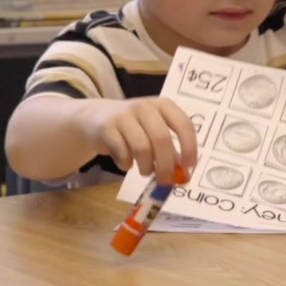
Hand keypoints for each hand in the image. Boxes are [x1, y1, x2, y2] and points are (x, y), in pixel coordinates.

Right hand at [75, 97, 197, 185]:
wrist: (96, 117)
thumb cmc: (134, 127)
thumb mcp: (154, 131)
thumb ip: (171, 150)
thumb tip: (184, 176)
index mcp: (163, 105)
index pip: (183, 124)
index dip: (189, 147)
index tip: (189, 166)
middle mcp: (145, 107)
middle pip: (161, 139)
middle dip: (166, 165)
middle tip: (165, 180)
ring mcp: (124, 115)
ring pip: (142, 148)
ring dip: (146, 166)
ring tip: (145, 171)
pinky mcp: (107, 127)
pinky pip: (122, 153)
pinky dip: (126, 164)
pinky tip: (126, 164)